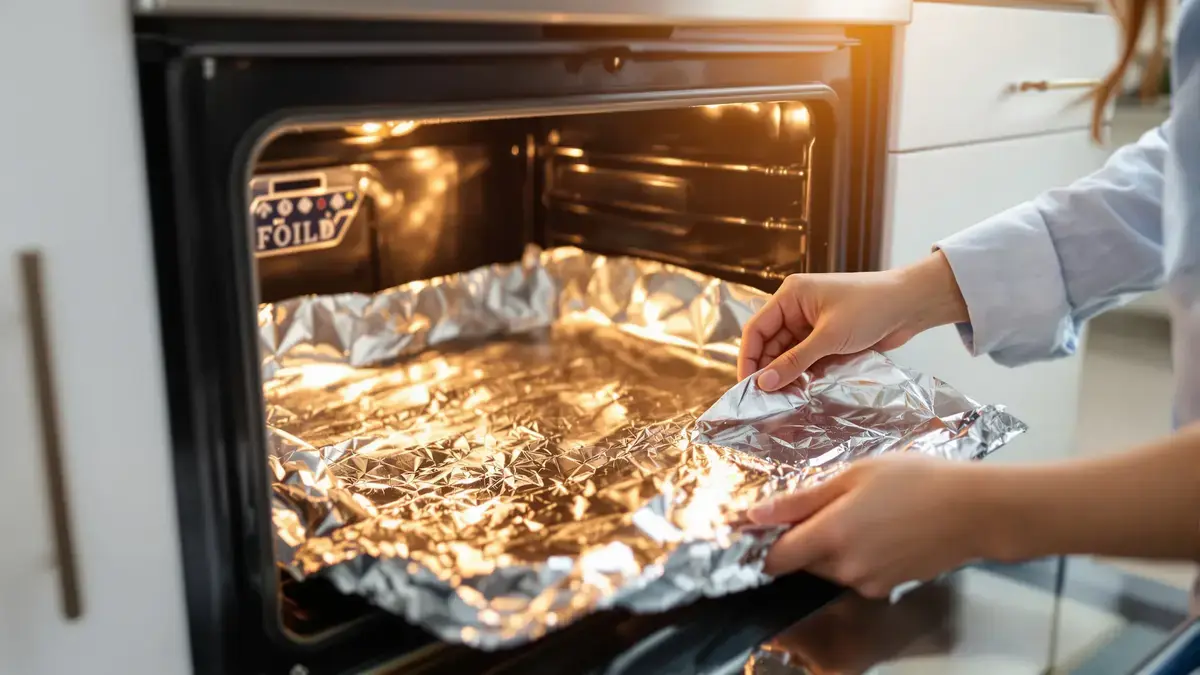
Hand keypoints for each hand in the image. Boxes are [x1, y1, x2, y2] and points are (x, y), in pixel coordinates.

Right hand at [738, 251, 967, 390]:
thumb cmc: (870, 309)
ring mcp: (812, 322)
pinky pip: (806, 357)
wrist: (910, 305)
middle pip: (770, 343)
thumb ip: (794, 361)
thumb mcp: (829, 337)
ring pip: (788, 353)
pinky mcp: (828, 335)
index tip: (747, 387)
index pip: (756, 329)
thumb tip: (763, 384)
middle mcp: (796, 307)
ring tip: (784, 399)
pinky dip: (803, 372)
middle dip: (768, 370)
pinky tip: (801, 391)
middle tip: (766, 400)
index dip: (749, 359)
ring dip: (787, 374)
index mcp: (790, 296)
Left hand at [749, 455, 987, 597]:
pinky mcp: (887, 589)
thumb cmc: (917, 480)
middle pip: (802, 562)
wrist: (974, 510)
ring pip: (828, 568)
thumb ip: (802, 499)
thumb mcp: (854, 475)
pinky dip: (857, 556)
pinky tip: (881, 530)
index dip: (763, 544)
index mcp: (831, 535)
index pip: (776, 558)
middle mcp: (846, 567)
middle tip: (829, 504)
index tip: (764, 527)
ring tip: (863, 512)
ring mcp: (868, 582)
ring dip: (832, 547)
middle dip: (804, 539)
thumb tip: (756, 515)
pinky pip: (855, 574)